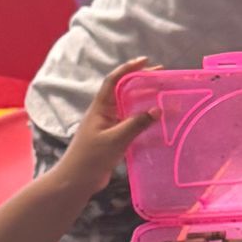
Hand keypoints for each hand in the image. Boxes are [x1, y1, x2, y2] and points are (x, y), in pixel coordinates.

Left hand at [58, 60, 159, 194]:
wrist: (77, 180)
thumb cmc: (91, 157)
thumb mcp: (115, 139)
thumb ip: (136, 124)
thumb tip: (157, 110)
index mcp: (101, 108)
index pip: (114, 81)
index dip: (129, 69)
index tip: (145, 61)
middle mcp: (105, 113)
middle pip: (125, 92)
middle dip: (142, 83)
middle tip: (162, 77)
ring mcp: (110, 126)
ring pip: (130, 108)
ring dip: (146, 102)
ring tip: (164, 98)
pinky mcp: (114, 139)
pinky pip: (132, 124)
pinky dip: (145, 122)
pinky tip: (158, 125)